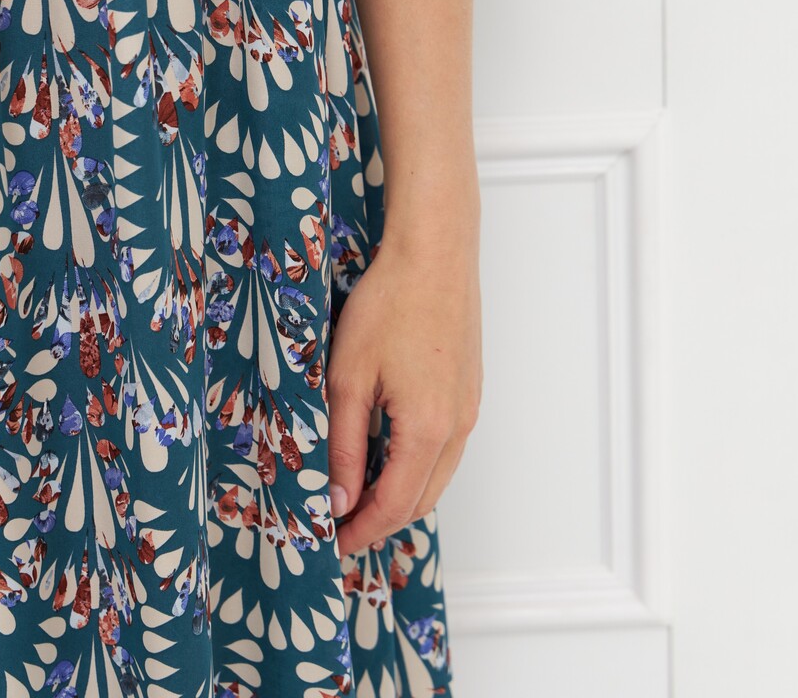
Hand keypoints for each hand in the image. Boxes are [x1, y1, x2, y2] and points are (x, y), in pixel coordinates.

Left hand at [326, 211, 482, 556]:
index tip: (329, 544)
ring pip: (436, 476)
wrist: (435, 253)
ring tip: (355, 491)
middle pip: (421, 501)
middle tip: (338, 525)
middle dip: (379, 521)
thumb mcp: (349, 378)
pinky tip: (384, 451)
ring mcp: (469, 408)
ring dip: (399, 494)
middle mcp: (458, 427)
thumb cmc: (391, 304)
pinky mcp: (469, 389)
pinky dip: (416, 466)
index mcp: (428, 431)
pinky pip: (445, 447)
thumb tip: (338, 499)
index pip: (392, 507)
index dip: (359, 533)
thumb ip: (343, 444)